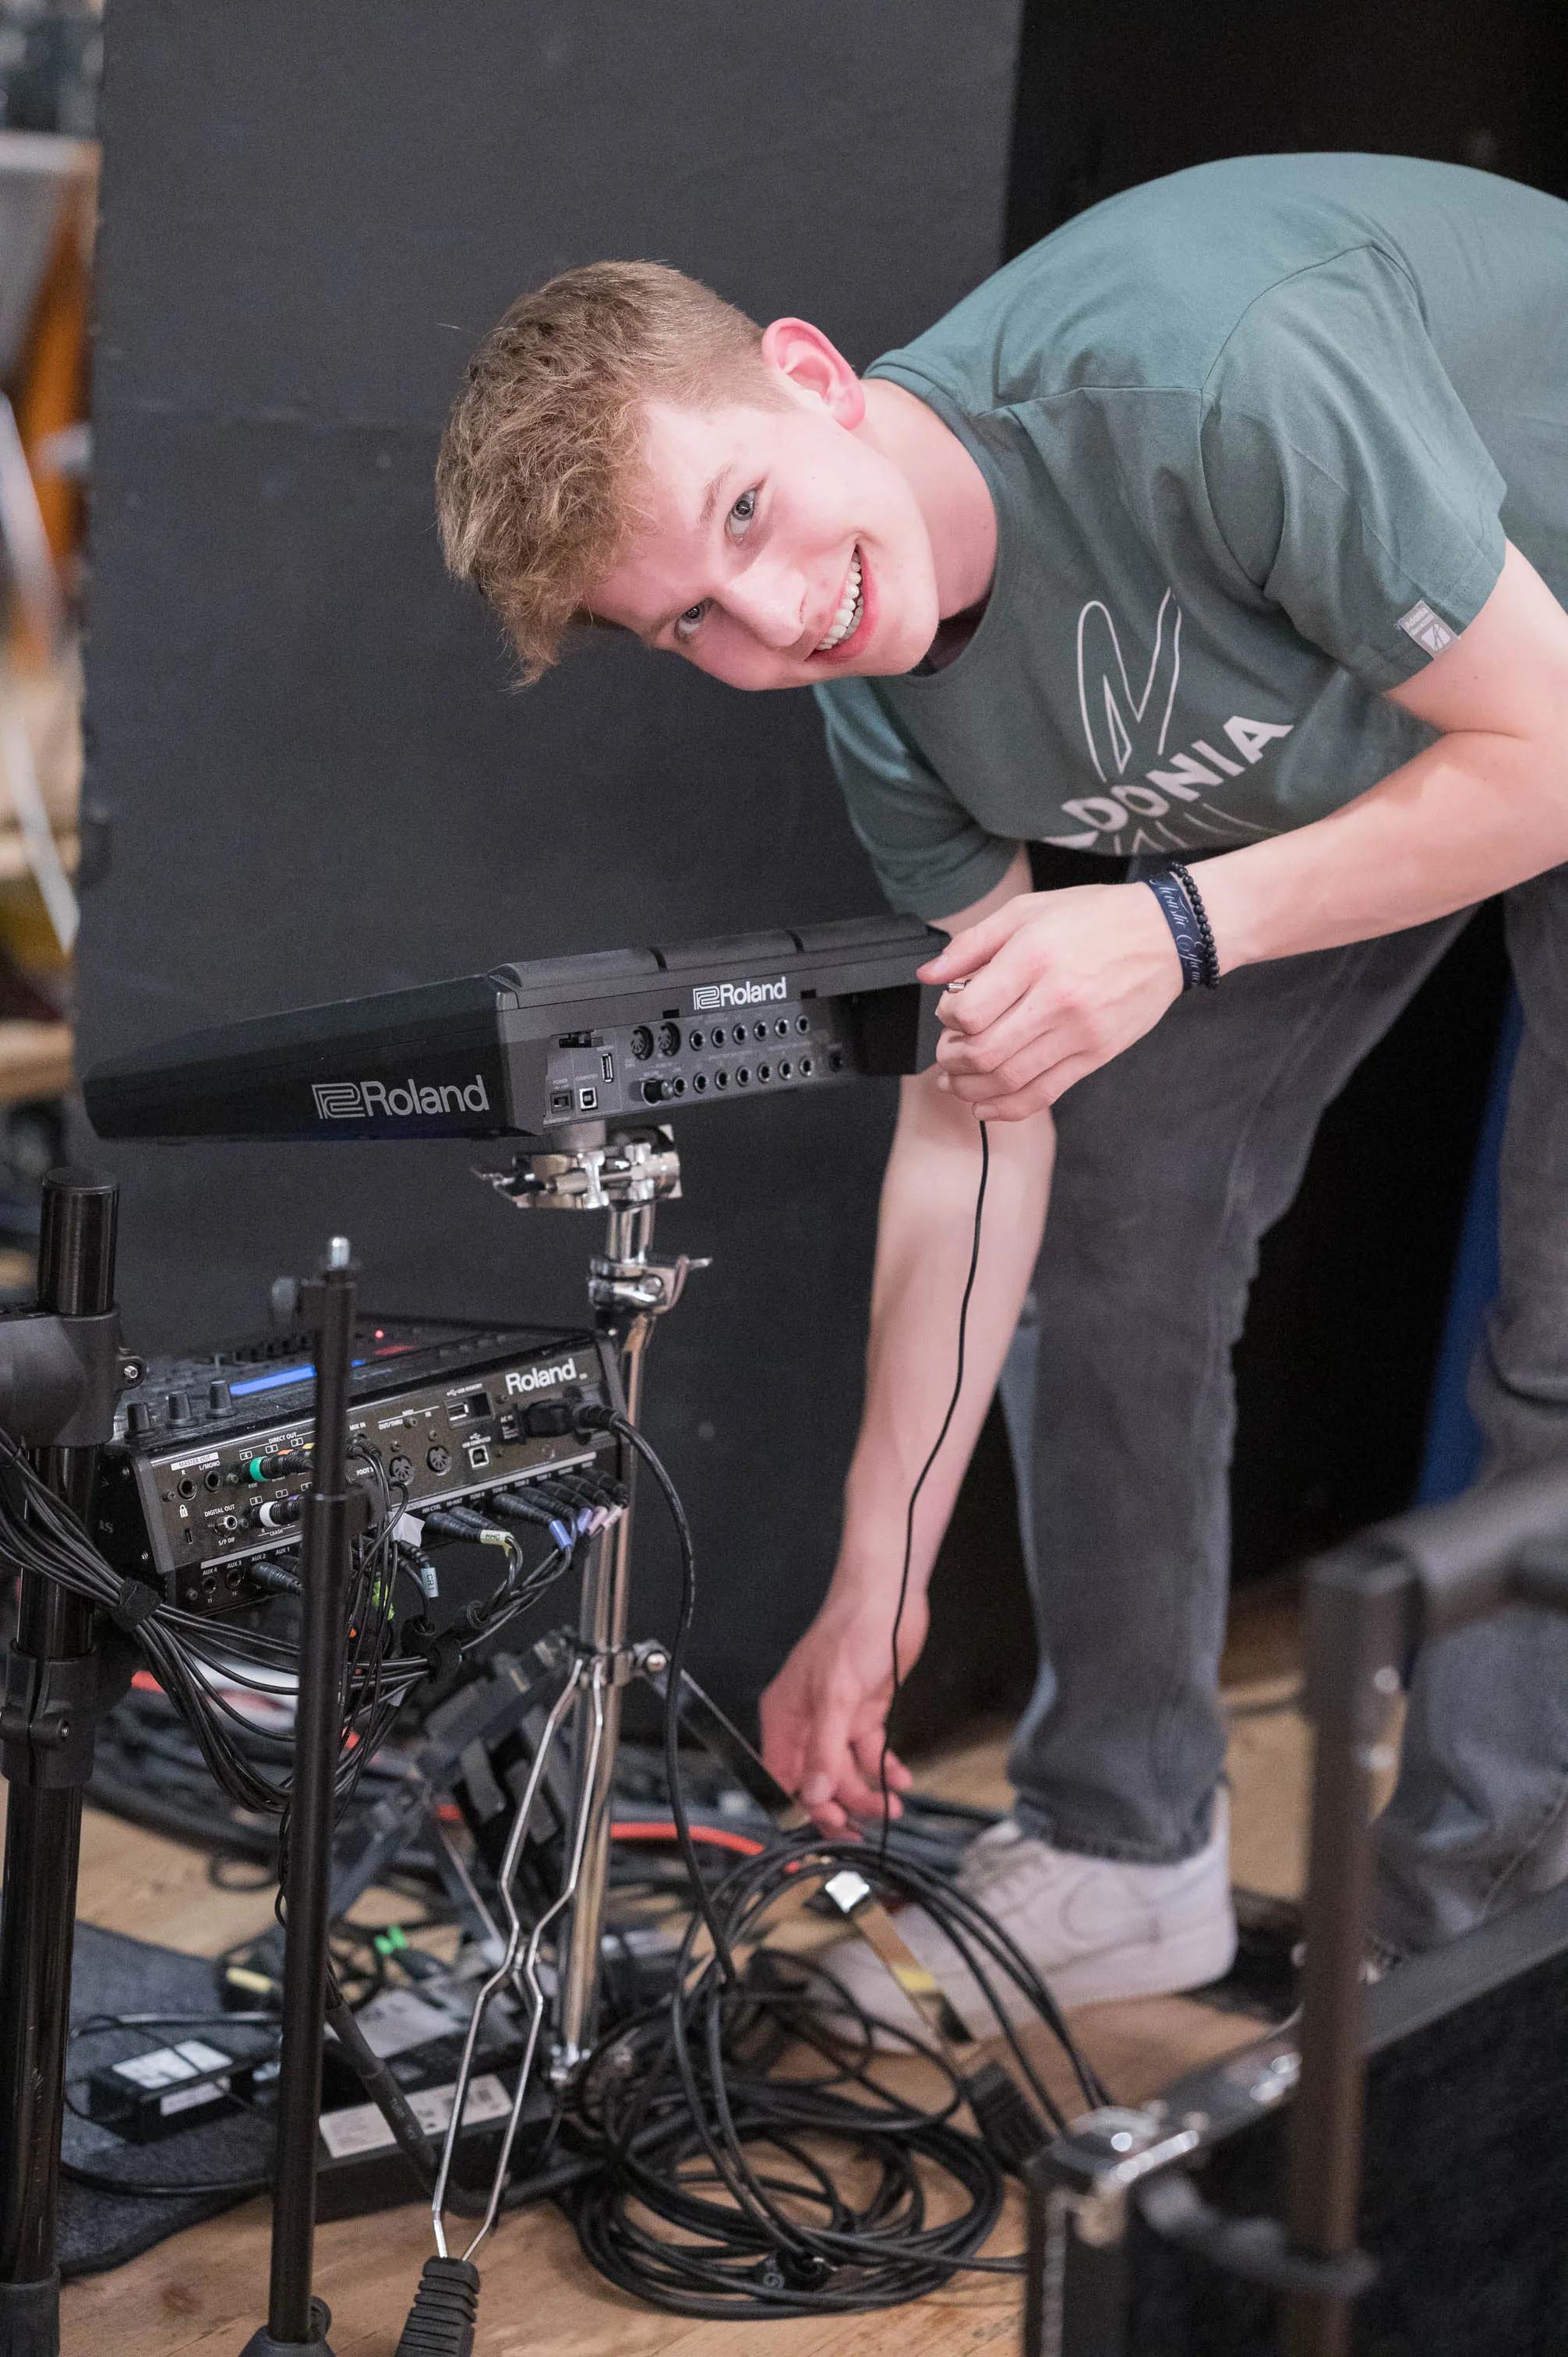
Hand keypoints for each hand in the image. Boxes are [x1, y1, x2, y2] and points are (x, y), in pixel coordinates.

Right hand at [759, 1584, 923, 1832]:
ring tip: (892, 1801)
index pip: (784, 1775)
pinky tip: (900, 1777)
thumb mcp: (838, 1695)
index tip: (831, 1824)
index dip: (805, 1804)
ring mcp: (838, 1719)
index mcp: (786, 1716)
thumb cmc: (851, 1631)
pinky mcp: (865, 1713)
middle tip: (863, 1827)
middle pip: (817, 1780)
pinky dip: (885, 1769)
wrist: (889, 1598)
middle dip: (840, 1805)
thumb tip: (815, 1794)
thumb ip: (825, 1749)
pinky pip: (870, 1754)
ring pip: (846, 1771)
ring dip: (868, 1792)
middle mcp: (808, 1721)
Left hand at [918, 880, 1182, 1117]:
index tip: (949, 1012)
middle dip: (952, 1058)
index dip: (946, 1019)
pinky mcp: (1095, 1055)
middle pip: (984, 1052)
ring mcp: (1079, 1032)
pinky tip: (983, 1104)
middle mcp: (1057, 999)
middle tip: (948, 1050)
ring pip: (1009, 1080)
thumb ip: (972, 944)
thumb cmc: (1095, 918)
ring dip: (970, 1087)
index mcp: (1034, 958)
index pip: (969, 1012)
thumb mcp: (1027, 910)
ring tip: (957, 1079)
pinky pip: (1043, 1094)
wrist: (1166, 935)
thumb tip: (929, 974)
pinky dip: (1005, 1107)